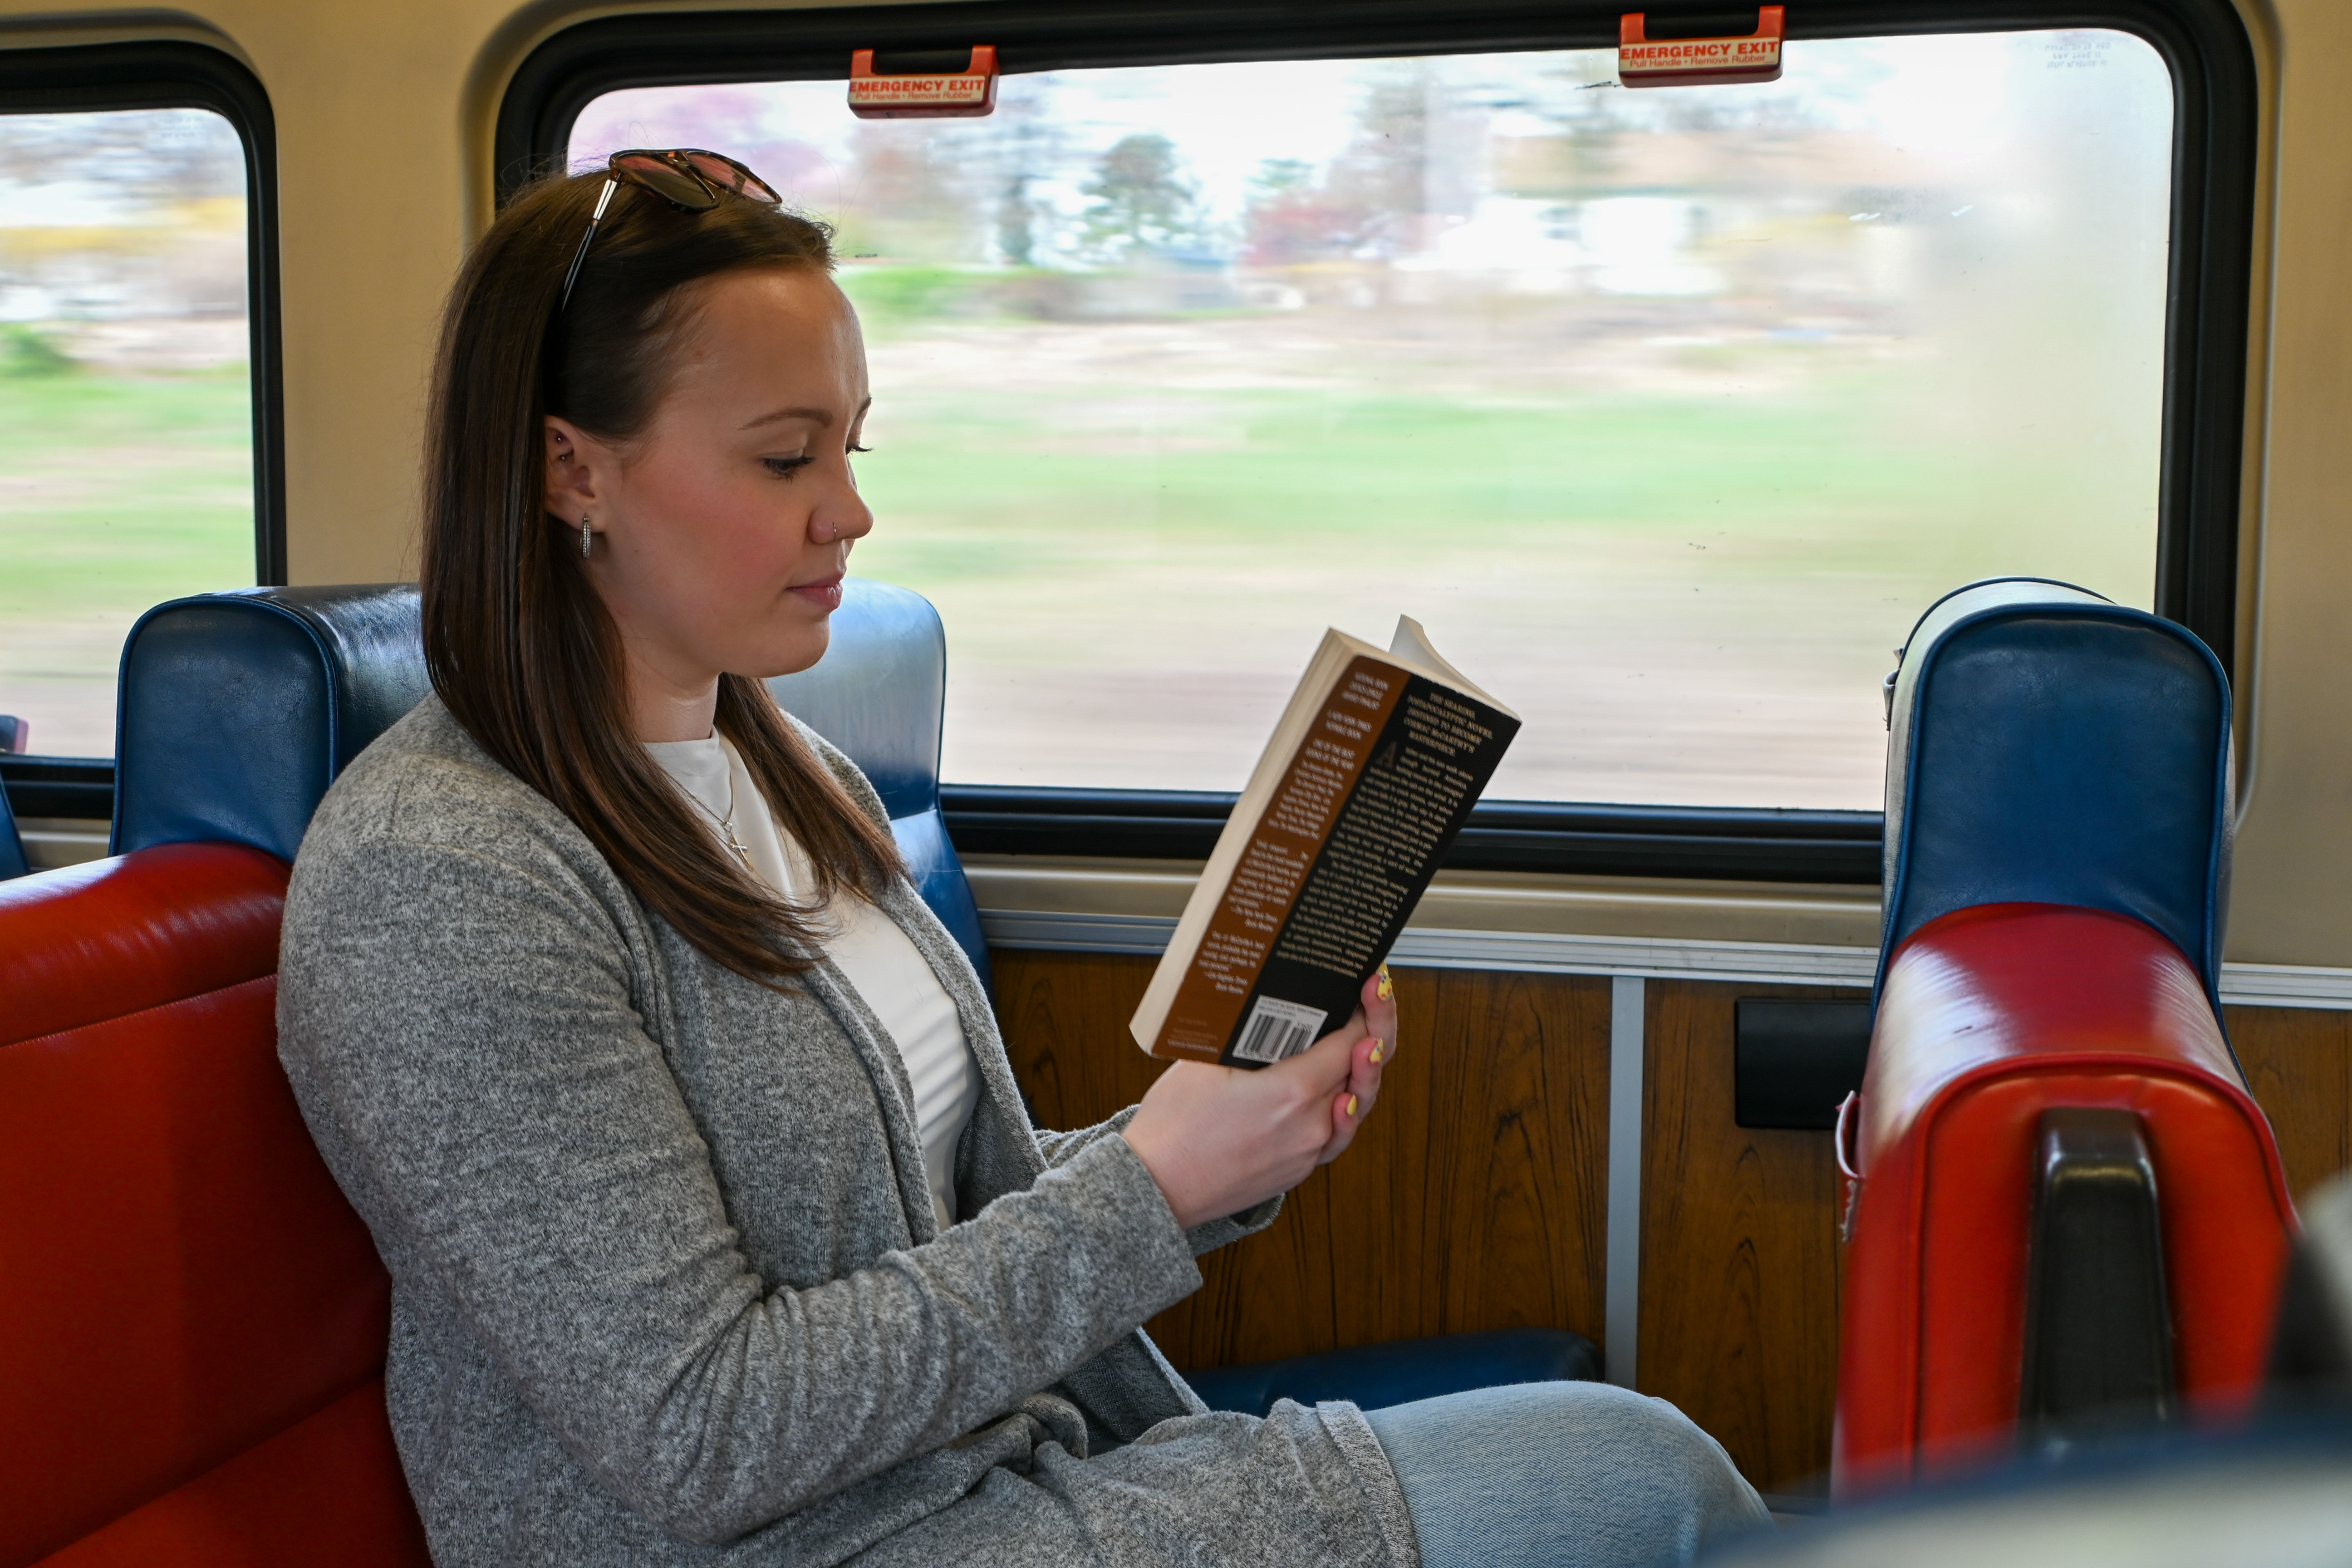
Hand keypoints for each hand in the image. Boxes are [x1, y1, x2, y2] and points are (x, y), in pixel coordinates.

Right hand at [1123, 966, 1398, 1229]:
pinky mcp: (1298, 1170)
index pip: (1350, 1041)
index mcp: (1293, 1091)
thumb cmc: (1173, 1127)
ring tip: (1370, 1043)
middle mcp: (1311, 1124)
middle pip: (1360, 1069)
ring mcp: (1308, 1152)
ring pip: (1354, 1103)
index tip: (1366, 987)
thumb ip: (1245, 1029)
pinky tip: (1346, 1094)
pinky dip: (1346, 1109)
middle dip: (1374, 1030)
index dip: (1366, 1010)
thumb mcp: (1204, 1060)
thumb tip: (1263, 999)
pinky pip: (1336, 1135)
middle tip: (1376, 1002)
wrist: (1157, 1187)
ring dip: (1364, 1070)